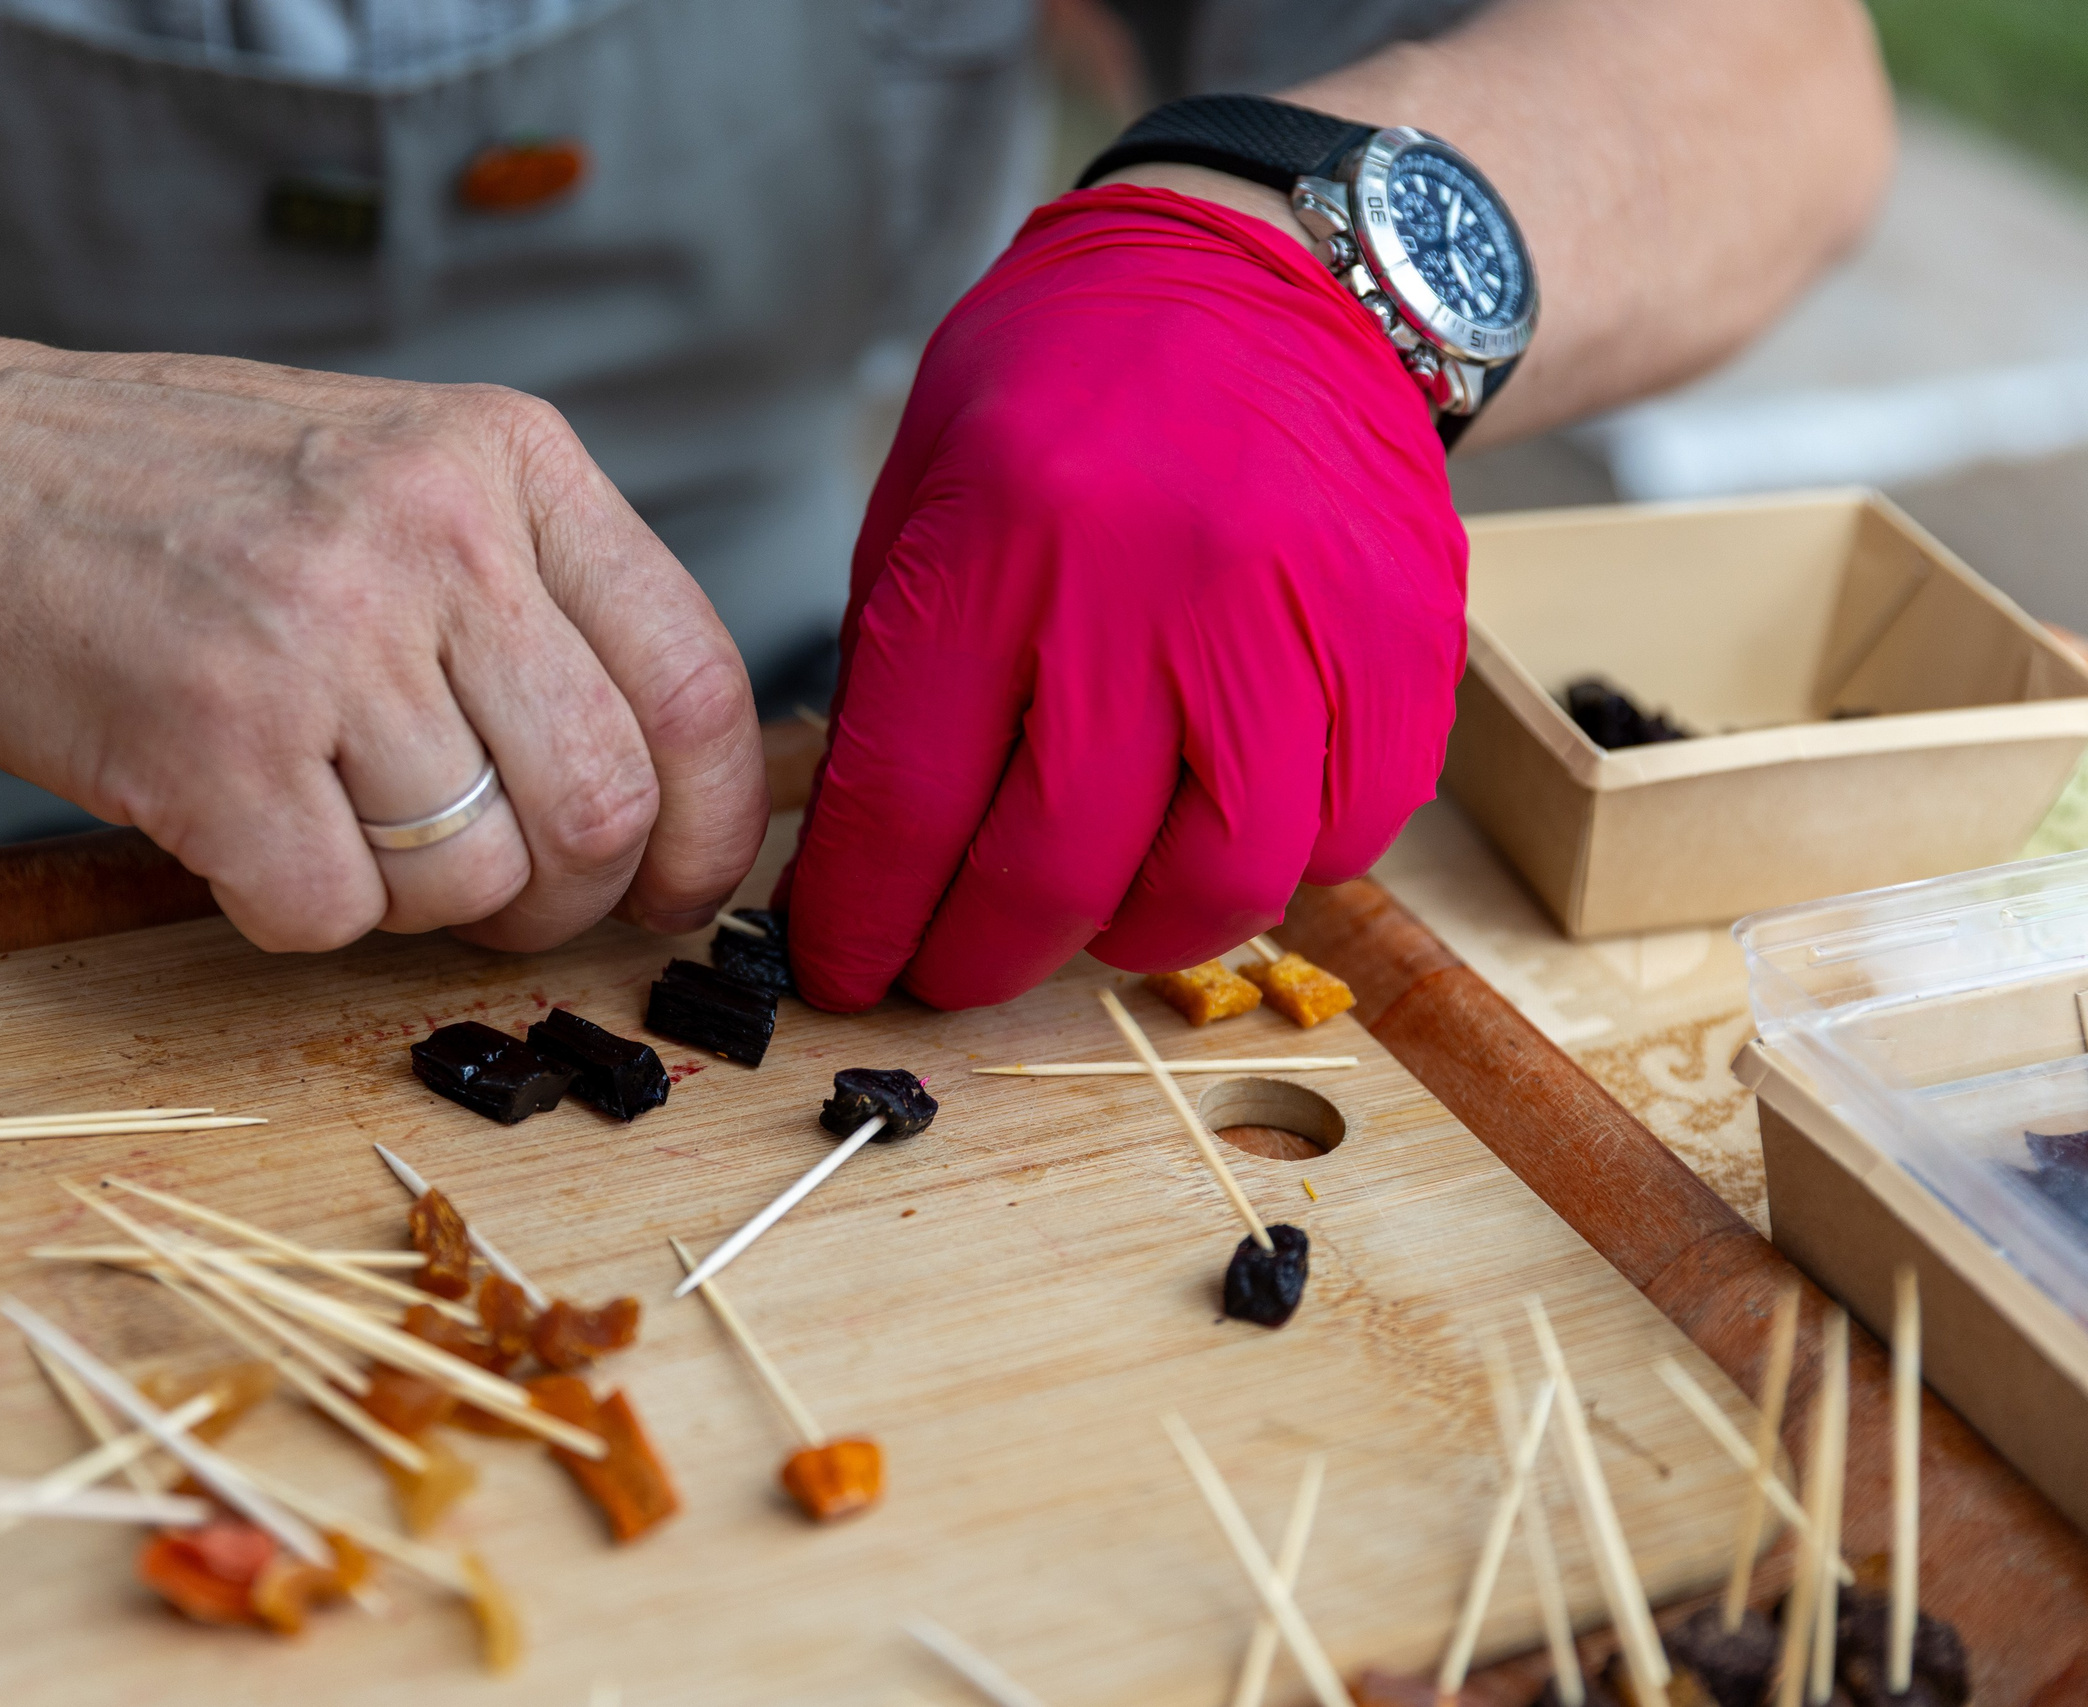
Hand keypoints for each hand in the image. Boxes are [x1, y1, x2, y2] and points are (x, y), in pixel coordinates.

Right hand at [0, 347, 766, 952]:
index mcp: (506, 458)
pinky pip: (330, 918)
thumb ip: (533, 595)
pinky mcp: (210, 744)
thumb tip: (667, 783)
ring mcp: (321, 636)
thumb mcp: (393, 469)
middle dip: (567, 896)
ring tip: (328, 816)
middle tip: (500, 893)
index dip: (713, 826)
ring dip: (414, 900)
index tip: (680, 889)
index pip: (696, 681)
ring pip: (473, 879)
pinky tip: (239, 826)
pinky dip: (293, 911)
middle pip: (603, 806)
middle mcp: (434, 535)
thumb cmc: (168, 492)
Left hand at [783, 185, 1465, 1010]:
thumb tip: (877, 853)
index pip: (911, 798)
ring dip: (1135, 935)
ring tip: (1090, 912)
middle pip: (1058, 867)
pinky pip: (1348, 836)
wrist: (1271, 274)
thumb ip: (907, 667)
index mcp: (1006, 540)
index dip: (866, 914)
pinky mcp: (1405, 645)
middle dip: (981, 957)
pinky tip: (1216, 836)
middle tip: (949, 973)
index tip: (847, 964)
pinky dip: (1275, 872)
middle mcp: (1155, 589)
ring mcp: (1298, 621)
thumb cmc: (1075, 383)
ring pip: (1221, 883)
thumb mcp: (932, 485)